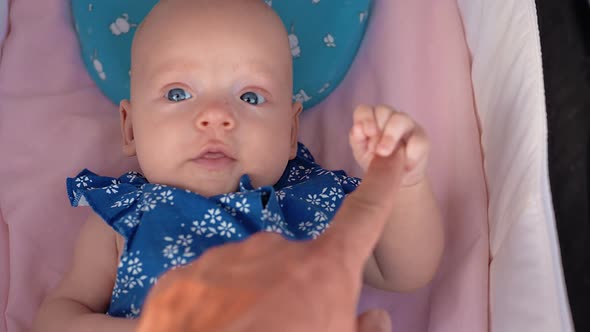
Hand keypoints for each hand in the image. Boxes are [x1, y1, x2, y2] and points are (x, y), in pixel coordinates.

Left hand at [136, 149, 406, 331]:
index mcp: (322, 270)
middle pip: (294, 264)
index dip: (382, 183)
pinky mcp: (183, 277)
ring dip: (249, 301)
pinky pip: (207, 287)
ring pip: (247, 275)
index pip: (364, 216)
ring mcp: (225, 259)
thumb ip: (362, 330)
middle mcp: (275, 250)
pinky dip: (211, 308)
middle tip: (282, 328)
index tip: (391, 154)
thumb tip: (374, 317)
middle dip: (292, 292)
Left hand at [350, 104, 429, 186]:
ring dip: (391, 136)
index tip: (367, 134)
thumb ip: (357, 140)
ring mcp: (407, 125)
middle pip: (383, 110)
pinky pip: (418, 140)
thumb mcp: (362, 153)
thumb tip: (357, 128)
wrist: (396, 180)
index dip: (365, 118)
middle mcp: (389, 117)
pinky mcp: (422, 138)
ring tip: (385, 154)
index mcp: (372, 119)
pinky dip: (410, 154)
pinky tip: (404, 166)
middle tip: (376, 149)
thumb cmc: (376, 161)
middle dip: (378, 129)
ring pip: (400, 119)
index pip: (365, 109)